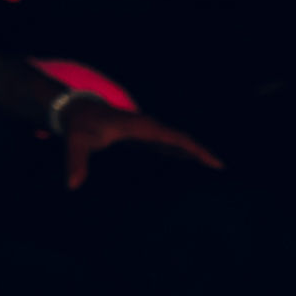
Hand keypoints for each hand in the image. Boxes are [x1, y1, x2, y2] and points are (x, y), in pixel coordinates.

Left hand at [55, 99, 220, 188]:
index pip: (175, 138)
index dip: (195, 150)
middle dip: (202, 154)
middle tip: (222, 172)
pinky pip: (168, 146)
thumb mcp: (75, 141)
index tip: (215, 163)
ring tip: (213, 173)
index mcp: (141, 127)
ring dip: (194, 155)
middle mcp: (149, 127)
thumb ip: (75, 161)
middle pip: (182, 141)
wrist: (75, 110)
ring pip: (177, 143)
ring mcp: (147, 131)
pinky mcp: (143, 137)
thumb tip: (73, 185)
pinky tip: (189, 167)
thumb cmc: (78, 124)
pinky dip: (181, 155)